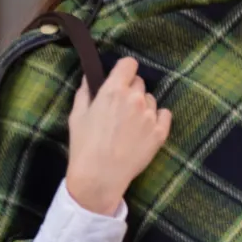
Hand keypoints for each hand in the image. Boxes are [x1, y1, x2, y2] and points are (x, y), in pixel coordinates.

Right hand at [64, 56, 171, 215]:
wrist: (99, 176)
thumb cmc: (84, 146)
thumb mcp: (77, 115)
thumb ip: (86, 92)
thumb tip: (90, 77)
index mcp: (114, 90)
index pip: (129, 64)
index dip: (124, 70)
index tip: (120, 78)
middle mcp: (136, 98)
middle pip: (139, 82)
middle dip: (131, 90)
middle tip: (121, 108)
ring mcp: (150, 116)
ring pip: (151, 100)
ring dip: (143, 106)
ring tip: (131, 125)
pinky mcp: (160, 132)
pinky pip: (165, 115)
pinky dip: (158, 118)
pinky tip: (145, 129)